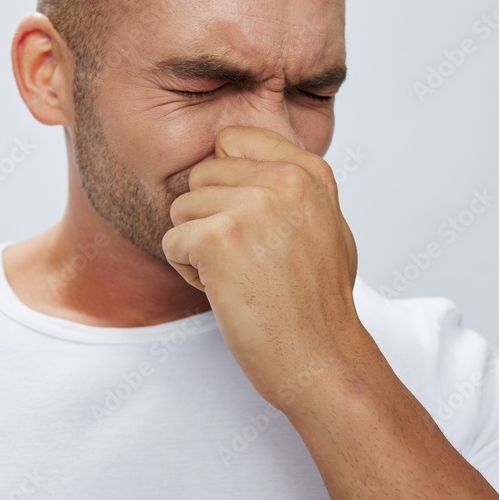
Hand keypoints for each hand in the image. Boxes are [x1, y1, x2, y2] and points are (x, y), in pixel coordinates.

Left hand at [162, 125, 360, 411]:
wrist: (322, 359)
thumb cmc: (320, 305)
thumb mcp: (326, 225)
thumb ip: (291, 188)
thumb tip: (245, 164)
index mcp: (309, 171)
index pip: (231, 141)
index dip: (225, 182)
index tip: (246, 222)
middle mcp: (283, 179)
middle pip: (200, 175)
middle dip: (208, 218)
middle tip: (246, 259)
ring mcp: (251, 207)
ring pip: (181, 208)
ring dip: (197, 247)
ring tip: (239, 276)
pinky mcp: (218, 239)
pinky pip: (172, 241)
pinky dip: (188, 272)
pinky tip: (226, 292)